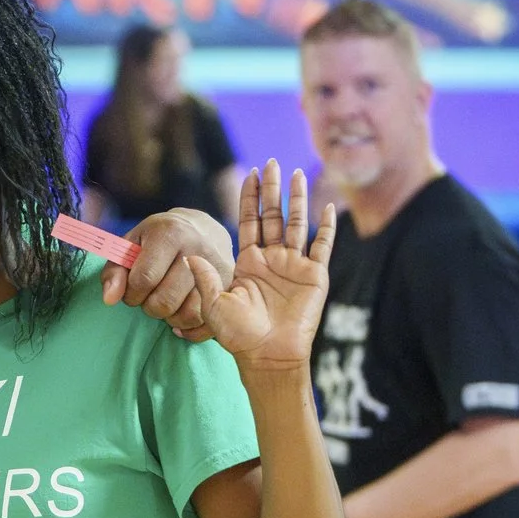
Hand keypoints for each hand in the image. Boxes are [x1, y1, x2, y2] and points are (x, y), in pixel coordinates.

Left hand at [102, 206, 235, 338]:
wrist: (201, 230)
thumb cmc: (158, 240)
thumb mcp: (131, 246)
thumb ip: (114, 271)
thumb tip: (110, 299)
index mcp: (170, 234)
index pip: (144, 279)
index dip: (131, 293)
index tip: (132, 290)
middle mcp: (198, 250)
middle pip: (164, 301)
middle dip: (149, 306)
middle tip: (149, 296)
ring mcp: (219, 269)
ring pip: (187, 315)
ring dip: (170, 317)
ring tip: (166, 301)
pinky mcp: (231, 287)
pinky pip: (207, 322)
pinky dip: (190, 325)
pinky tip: (181, 311)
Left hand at [192, 164, 336, 371]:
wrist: (268, 355)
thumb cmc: (239, 335)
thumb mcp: (214, 304)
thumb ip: (205, 278)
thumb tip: (190, 254)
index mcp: (248, 262)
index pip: (249, 221)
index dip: (249, 198)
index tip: (250, 173)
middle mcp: (272, 259)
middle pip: (272, 215)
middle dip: (272, 189)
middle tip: (272, 162)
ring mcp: (294, 265)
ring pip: (297, 224)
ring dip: (298, 199)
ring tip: (297, 174)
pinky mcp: (314, 275)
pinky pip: (322, 246)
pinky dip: (326, 227)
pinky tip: (328, 207)